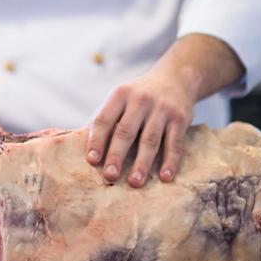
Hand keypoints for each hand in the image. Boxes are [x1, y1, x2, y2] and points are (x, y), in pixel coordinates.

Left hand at [86, 66, 194, 186]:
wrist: (176, 78)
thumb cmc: (139, 95)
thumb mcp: (121, 97)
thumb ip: (105, 117)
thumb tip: (80, 143)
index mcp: (120, 95)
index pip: (104, 119)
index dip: (96, 140)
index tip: (91, 160)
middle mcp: (140, 100)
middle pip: (126, 132)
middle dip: (116, 155)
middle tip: (109, 176)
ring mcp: (162, 109)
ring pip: (150, 140)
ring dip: (142, 163)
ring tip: (134, 182)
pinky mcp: (180, 118)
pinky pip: (175, 143)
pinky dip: (170, 161)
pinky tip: (164, 177)